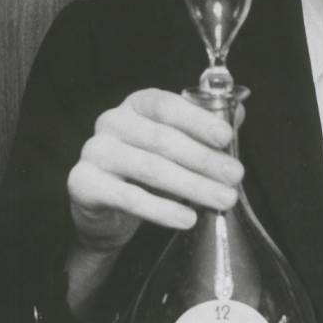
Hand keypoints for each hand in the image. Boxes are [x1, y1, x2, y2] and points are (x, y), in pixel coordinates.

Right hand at [65, 88, 243, 313]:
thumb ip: (205, 129)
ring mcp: (95, 152)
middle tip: (235, 176)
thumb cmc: (147, 169)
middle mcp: (112, 122)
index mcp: (136, 105)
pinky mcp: (84, 184)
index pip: (166, 105)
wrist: (106, 209)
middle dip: (204, 159)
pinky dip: (162, 210)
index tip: (226, 137)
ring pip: (150, 168)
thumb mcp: (178, 145)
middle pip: (162, 139)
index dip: (197, 120)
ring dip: (191, 185)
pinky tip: (187, 218)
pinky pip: (128, 198)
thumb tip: (238, 112)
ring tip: (222, 200)